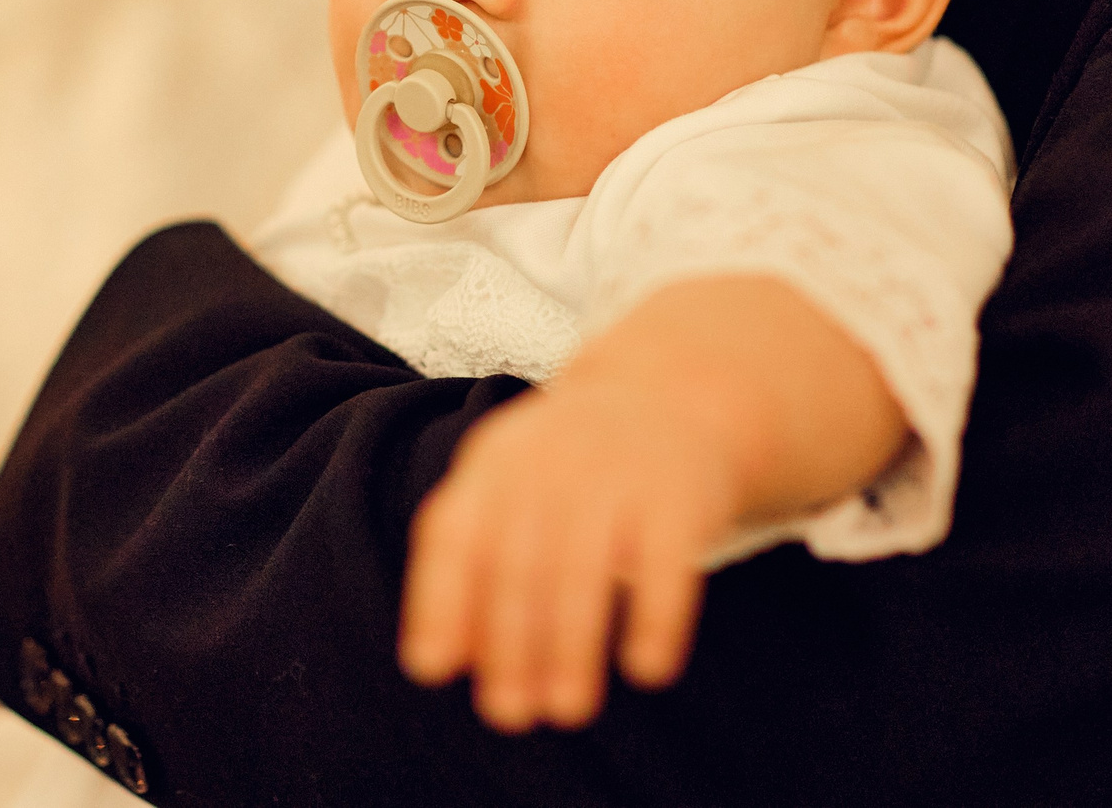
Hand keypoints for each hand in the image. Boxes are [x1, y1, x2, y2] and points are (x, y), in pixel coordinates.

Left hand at [397, 372, 738, 733]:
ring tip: (565, 713)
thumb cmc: (566, 468)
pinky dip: (654, 617)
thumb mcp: (506, 489)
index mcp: (496, 464)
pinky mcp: (680, 493)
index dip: (440, 602)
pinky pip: (666, 562)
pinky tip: (645, 670)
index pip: (456, 535)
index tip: (430, 671)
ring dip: (571, 645)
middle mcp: (551, 464)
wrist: (666, 397)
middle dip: (509, 643)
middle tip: (507, 714)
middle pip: (519, 563)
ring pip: (585, 569)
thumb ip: (467, 563)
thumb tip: (433, 662)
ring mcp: (617, 474)